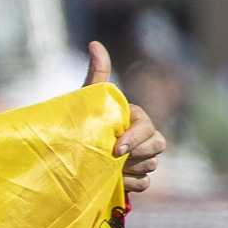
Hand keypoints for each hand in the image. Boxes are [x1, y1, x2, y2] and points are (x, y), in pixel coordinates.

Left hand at [79, 40, 165, 192]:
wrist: (71, 158)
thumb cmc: (80, 124)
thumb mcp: (87, 100)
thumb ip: (96, 74)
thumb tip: (95, 44)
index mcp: (136, 118)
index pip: (148, 127)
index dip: (135, 138)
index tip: (115, 149)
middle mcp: (144, 138)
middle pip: (157, 147)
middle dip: (135, 155)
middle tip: (112, 160)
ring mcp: (143, 159)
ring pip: (151, 166)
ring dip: (129, 169)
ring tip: (108, 168)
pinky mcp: (137, 178)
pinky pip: (144, 183)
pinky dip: (129, 183)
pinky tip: (113, 181)